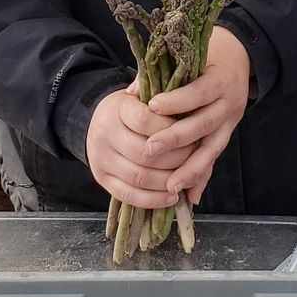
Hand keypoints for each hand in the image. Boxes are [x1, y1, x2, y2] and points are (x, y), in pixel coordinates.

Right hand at [86, 81, 192, 209]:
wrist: (101, 122)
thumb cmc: (134, 109)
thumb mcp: (146, 97)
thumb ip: (168, 103)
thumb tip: (191, 116)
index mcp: (117, 107)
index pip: (145, 120)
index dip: (171, 130)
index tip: (192, 133)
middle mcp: (104, 132)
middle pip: (144, 152)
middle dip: (175, 159)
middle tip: (195, 159)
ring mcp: (100, 158)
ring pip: (138, 176)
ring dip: (167, 182)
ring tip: (186, 180)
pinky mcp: (101, 178)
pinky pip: (127, 194)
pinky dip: (152, 200)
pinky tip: (171, 198)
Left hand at [143, 26, 251, 205]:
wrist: (240, 56)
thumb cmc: (207, 54)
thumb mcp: (189, 56)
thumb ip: (161, 73)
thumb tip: (131, 94)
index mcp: (220, 79)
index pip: (199, 91)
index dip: (178, 100)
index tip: (152, 106)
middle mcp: (230, 102)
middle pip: (204, 124)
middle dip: (177, 139)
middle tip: (150, 150)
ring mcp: (231, 121)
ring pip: (213, 148)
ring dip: (191, 169)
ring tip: (171, 186)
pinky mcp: (228, 134)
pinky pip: (214, 158)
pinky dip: (202, 178)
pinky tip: (191, 196)